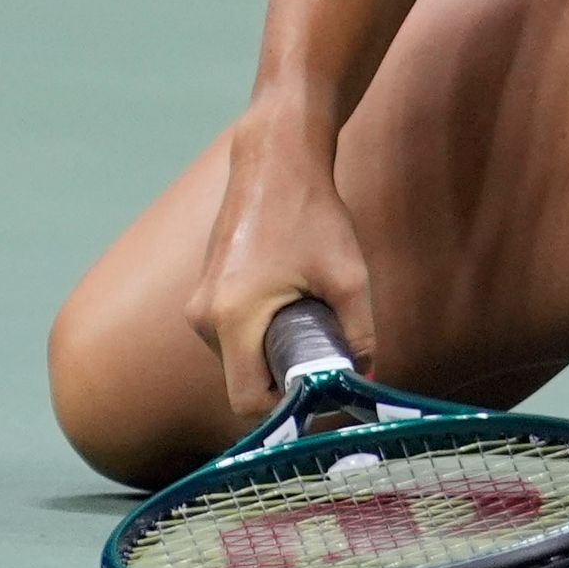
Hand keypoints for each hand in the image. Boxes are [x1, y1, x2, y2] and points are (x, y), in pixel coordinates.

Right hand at [185, 103, 378, 423]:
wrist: (275, 157)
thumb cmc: (311, 214)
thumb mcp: (348, 277)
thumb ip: (360, 335)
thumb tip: (368, 381)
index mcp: (232, 319)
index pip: (247, 402)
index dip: (285, 411)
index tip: (319, 395)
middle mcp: (205, 316)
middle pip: (243, 380)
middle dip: (283, 378)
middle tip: (324, 353)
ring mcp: (200, 301)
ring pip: (238, 357)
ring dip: (272, 352)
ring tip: (308, 315)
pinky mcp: (205, 288)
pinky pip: (233, 333)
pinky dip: (260, 332)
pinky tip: (290, 299)